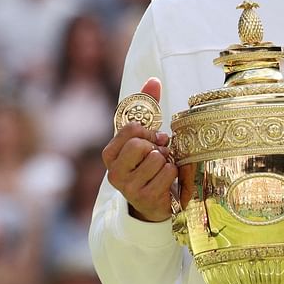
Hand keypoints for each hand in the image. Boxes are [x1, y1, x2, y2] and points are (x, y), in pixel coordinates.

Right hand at [101, 77, 176, 221]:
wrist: (154, 203)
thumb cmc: (148, 163)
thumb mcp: (145, 135)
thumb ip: (146, 107)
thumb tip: (153, 80)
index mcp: (109, 154)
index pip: (130, 129)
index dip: (147, 130)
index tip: (152, 137)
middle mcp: (114, 172)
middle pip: (140, 144)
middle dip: (156, 145)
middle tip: (160, 152)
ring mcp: (128, 187)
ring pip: (156, 158)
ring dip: (166, 160)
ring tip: (163, 167)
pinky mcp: (145, 197)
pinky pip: (167, 172)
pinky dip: (173, 172)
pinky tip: (167, 179)